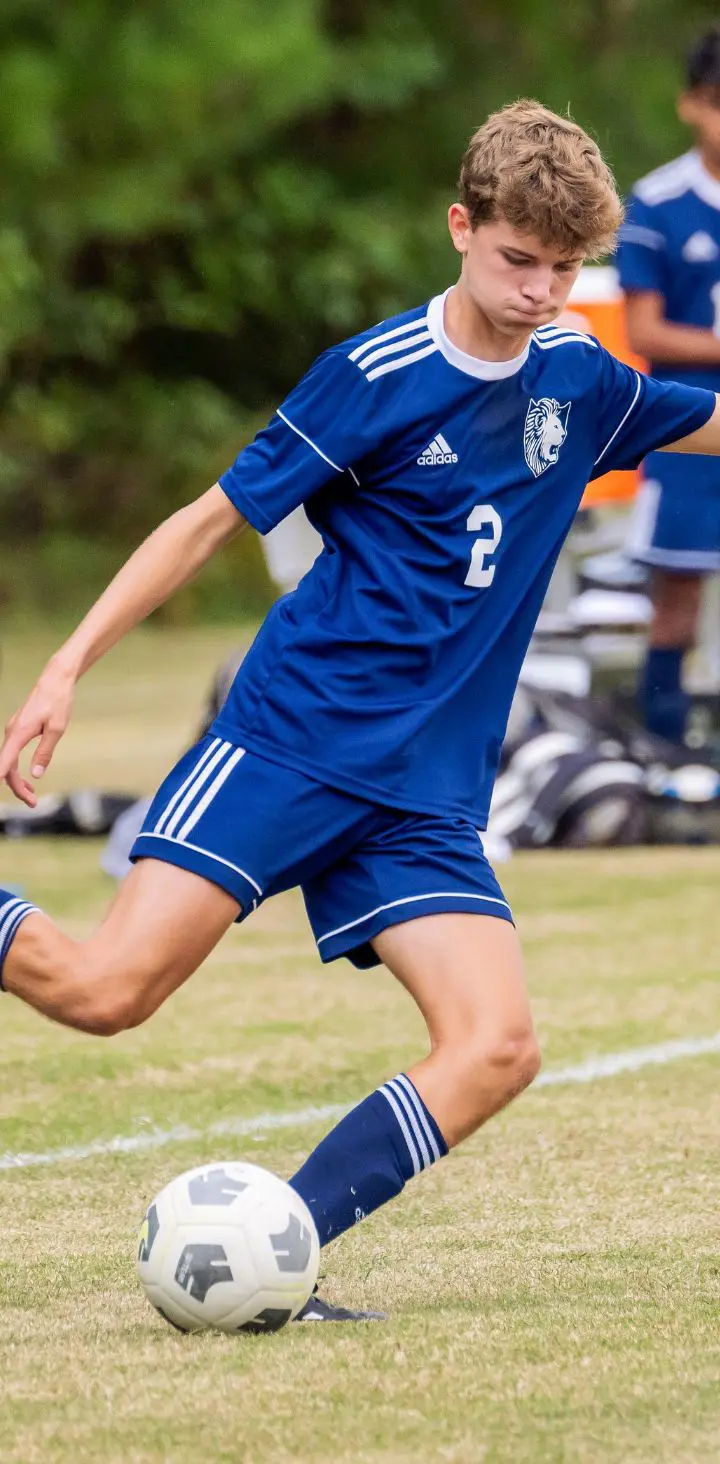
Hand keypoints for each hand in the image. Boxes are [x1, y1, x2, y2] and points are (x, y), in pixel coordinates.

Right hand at [0, 658, 76, 805]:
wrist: (56, 679)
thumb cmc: (58, 701)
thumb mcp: (57, 729)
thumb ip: (45, 752)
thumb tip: (36, 774)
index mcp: (19, 732)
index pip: (4, 761)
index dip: (2, 777)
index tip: (2, 788)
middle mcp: (11, 732)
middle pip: (6, 767)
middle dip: (17, 787)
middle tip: (33, 803)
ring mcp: (13, 730)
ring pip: (8, 761)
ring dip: (16, 780)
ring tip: (31, 796)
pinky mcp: (18, 729)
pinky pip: (11, 754)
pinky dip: (16, 769)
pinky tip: (27, 779)